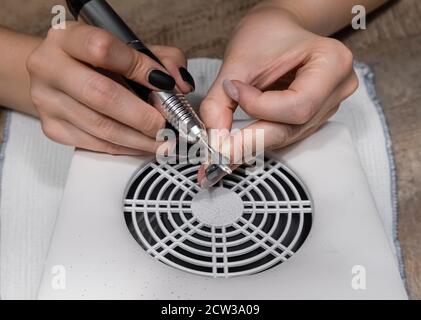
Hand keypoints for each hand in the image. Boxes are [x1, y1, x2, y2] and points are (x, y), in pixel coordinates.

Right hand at [26, 22, 194, 154]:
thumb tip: (180, 84)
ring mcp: (47, 100)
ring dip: (138, 139)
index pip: (103, 50)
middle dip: (142, 115)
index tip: (165, 84)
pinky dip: (124, 148)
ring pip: (100, 127)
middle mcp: (50, 67)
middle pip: (101, 95)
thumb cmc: (96, 61)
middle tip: (166, 125)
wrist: (54, 74)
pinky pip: (94, 144)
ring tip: (163, 141)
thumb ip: (160, 59)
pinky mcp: (52, 128)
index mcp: (67, 38)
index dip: (139, 68)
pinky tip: (142, 145)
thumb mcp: (126, 47)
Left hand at [198, 5, 357, 183]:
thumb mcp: (239, 60)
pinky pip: (285, 134)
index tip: (232, 93)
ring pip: (287, 136)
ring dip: (253, 141)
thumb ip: (221, 100)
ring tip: (224, 144)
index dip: (260, 107)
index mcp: (333, 64)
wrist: (278, 28)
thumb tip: (215, 138)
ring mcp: (328, 106)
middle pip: (293, 128)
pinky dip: (259, 138)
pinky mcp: (313, 116)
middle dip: (252, 138)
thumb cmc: (267, 32)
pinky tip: (239, 140)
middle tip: (219, 150)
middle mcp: (337, 90)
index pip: (297, 105)